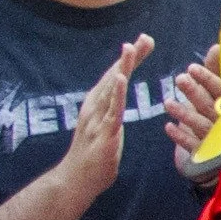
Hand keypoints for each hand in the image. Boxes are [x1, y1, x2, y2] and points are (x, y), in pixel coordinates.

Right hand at [59, 37, 157, 206]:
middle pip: (113, 76)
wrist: (75, 181)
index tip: (143, 42)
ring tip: (131, 48)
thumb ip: (113, 114)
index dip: (128, 59)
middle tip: (145, 37)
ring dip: (121, 67)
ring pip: (111, 89)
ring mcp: (97, 120)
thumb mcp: (108, 129)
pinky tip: (120, 77)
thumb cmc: (94, 157)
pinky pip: (111, 111)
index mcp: (97, 106)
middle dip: (129, 57)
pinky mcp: (102, 134)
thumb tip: (120, 104)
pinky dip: (115, 93)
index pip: (114, 77)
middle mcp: (94, 108)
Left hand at [162, 58, 220, 169]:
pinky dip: (181, 137)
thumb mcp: (219, 87)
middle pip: (210, 105)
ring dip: (184, 114)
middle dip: (194, 93)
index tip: (191, 68)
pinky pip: (194, 146)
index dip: (206, 78)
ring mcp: (218, 137)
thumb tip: (217, 45)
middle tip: (179, 79)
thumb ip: (217, 68)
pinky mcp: (208, 152)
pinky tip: (168, 126)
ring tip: (168, 103)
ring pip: (201, 124)